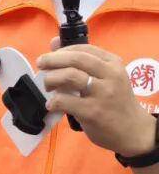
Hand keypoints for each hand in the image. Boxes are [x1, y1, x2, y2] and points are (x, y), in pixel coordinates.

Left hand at [39, 43, 156, 156]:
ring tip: (47, 87)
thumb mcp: (106, 78)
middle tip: (40, 65)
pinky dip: (52, 101)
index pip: (83, 49)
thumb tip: (54, 42)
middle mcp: (110, 75)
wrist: (133, 131)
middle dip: (52, 60)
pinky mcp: (93, 111)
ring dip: (51, 79)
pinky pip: (65, 101)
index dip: (61, 51)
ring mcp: (102, 93)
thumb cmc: (115, 102)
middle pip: (75, 59)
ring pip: (70, 76)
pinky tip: (51, 105)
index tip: (50, 57)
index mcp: (113, 64)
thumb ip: (82, 61)